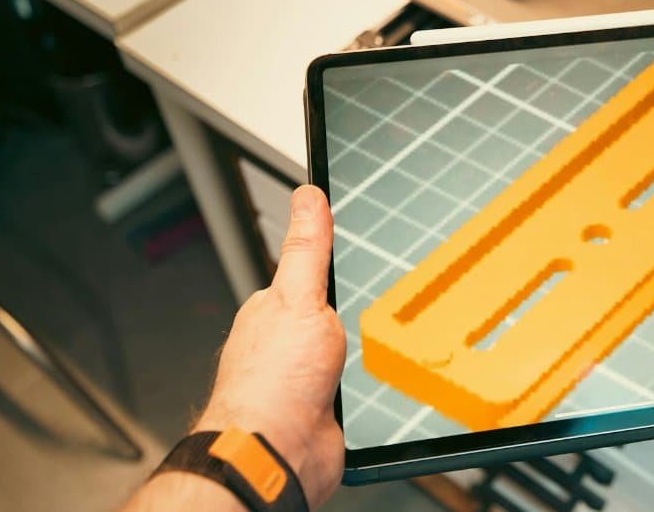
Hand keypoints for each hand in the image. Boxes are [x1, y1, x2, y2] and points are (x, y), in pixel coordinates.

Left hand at [195, 185, 346, 507]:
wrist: (277, 456)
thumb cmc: (272, 385)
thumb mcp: (299, 297)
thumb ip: (307, 249)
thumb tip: (308, 197)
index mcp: (274, 312)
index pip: (304, 276)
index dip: (328, 265)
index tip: (352, 249)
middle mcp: (285, 345)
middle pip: (326, 314)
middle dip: (349, 309)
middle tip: (377, 296)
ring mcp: (303, 381)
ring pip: (340, 352)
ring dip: (359, 350)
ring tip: (380, 339)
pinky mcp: (324, 411)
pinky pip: (353, 388)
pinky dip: (366, 383)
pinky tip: (376, 380)